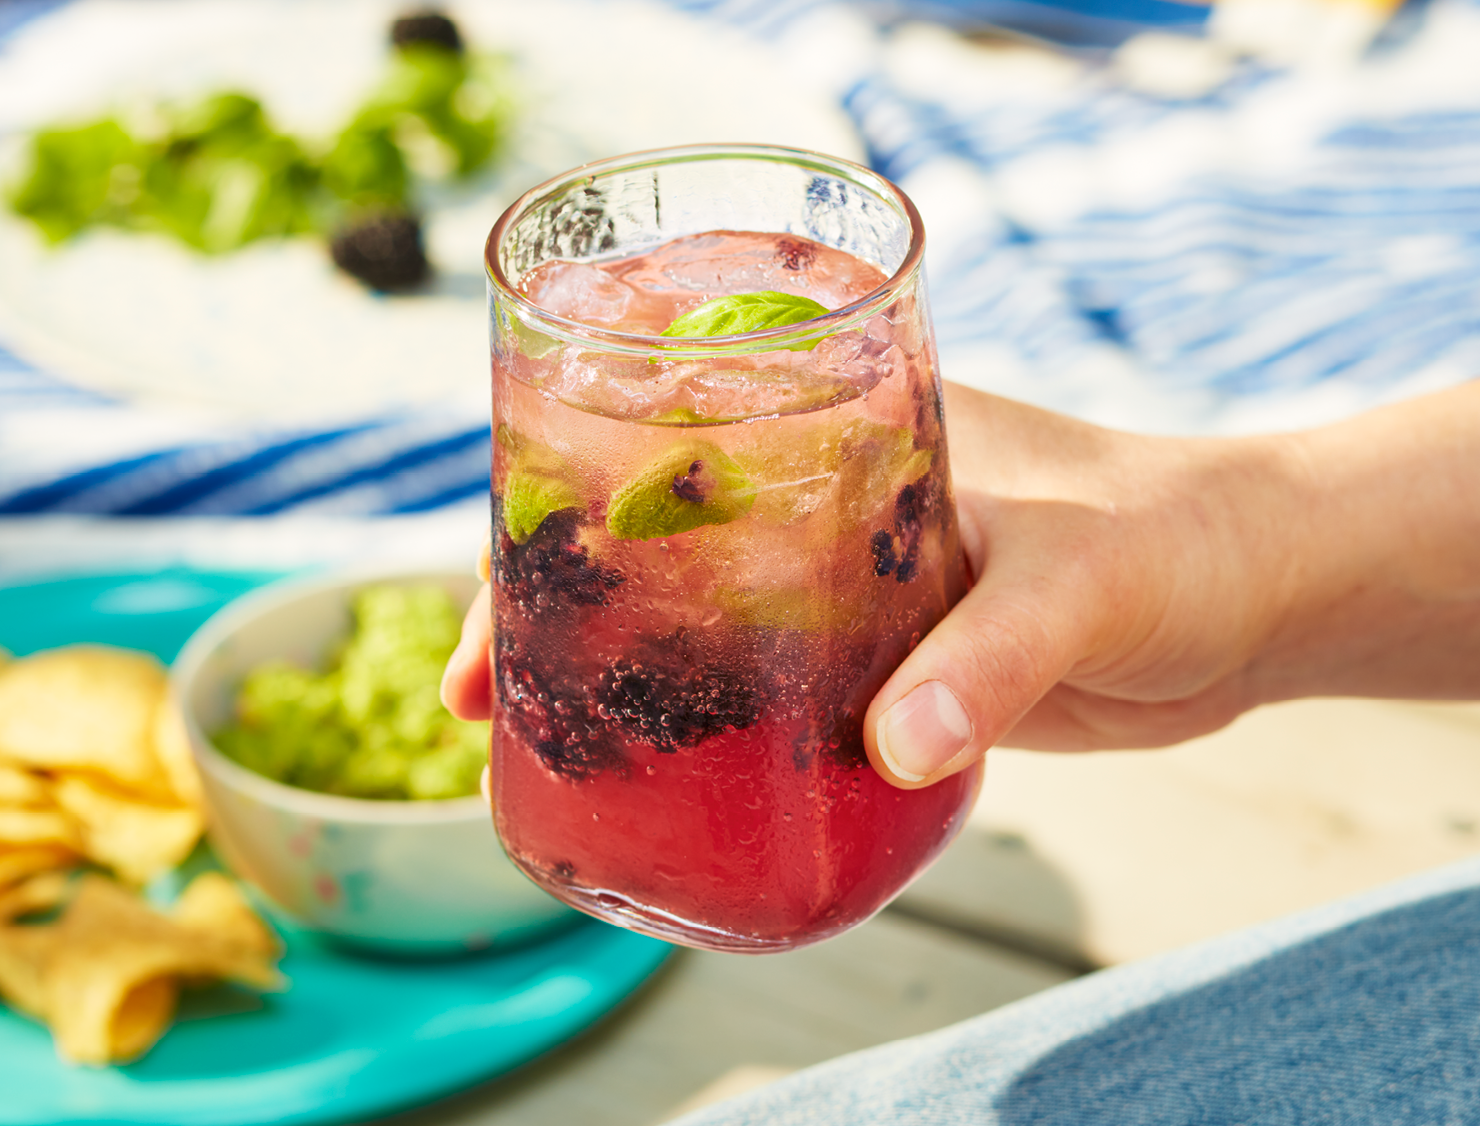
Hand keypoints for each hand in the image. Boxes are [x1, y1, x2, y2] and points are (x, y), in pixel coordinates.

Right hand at [445, 382, 1479, 787]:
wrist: (1250, 599)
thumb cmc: (1173, 539)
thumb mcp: (1080, 584)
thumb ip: (988, 659)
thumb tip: (891, 751)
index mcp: (842, 423)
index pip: (652, 437)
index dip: (548, 504)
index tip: (483, 582)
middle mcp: (820, 493)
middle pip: (639, 534)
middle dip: (543, 601)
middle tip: (474, 691)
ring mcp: (839, 580)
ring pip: (688, 618)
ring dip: (610, 674)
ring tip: (532, 741)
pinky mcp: (877, 660)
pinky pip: (760, 690)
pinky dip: (701, 728)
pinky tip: (659, 780)